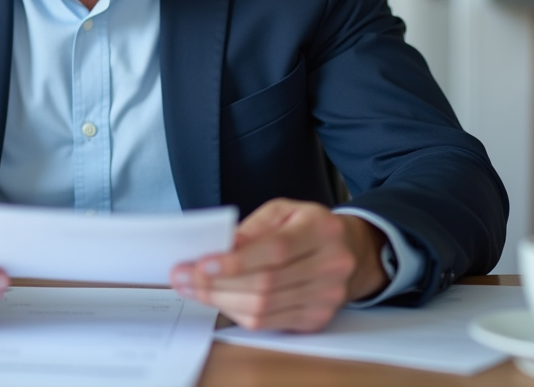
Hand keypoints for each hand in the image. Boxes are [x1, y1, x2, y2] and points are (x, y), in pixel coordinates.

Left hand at [169, 199, 388, 330]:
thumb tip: (219, 248)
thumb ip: (252, 227)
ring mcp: (327, 296)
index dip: (235, 261)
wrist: (350, 250)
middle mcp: (331, 264)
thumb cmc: (307, 226)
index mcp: (322, 229)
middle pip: (265, 284)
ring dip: (220, 300)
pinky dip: (237, 312)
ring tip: (192, 288)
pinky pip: (269, 323)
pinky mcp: (318, 318)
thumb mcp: (283, 211)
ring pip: (263, 308)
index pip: (275, 250)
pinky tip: (219, 299)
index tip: (199, 264)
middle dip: (216, 283)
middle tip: (182, 277)